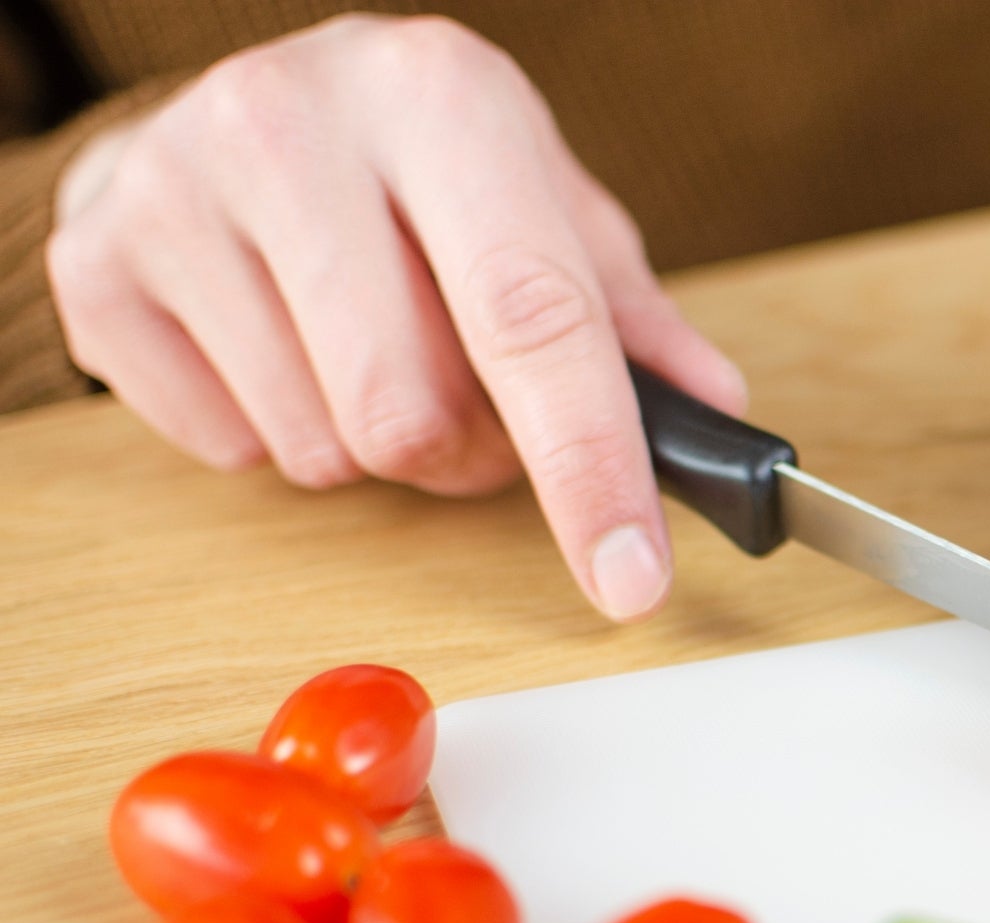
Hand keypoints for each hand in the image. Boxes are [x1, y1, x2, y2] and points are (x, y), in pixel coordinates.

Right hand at [46, 14, 744, 620]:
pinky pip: (230, 449)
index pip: (533, 320)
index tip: (632, 578)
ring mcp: (176, 190)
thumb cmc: (417, 164)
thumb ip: (629, 317)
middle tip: (468, 398)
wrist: (249, 107)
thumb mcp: (543, 204)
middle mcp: (295, 122)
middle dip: (467, 452)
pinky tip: (280, 344)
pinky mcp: (97, 264)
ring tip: (365, 349)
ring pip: (324, 447)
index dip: (591, 470)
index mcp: (439, 97)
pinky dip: (278, 432)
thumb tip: (713, 413)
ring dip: (372, 444)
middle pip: (413, 415)